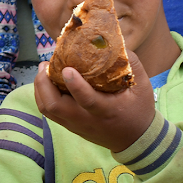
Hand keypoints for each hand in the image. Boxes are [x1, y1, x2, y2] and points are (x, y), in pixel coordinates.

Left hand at [34, 50, 155, 152]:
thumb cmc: (138, 109)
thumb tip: (113, 42)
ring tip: (43, 70)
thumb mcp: (141, 86)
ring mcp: (74, 124)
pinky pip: (48, 111)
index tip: (66, 69)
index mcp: (107, 110)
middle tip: (45, 64)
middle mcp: (86, 119)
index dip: (75, 85)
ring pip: (47, 109)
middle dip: (44, 84)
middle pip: (54, 106)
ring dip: (40, 88)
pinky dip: (43, 95)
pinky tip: (46, 81)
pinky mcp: (68, 125)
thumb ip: (130, 63)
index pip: (87, 100)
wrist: (133, 139)